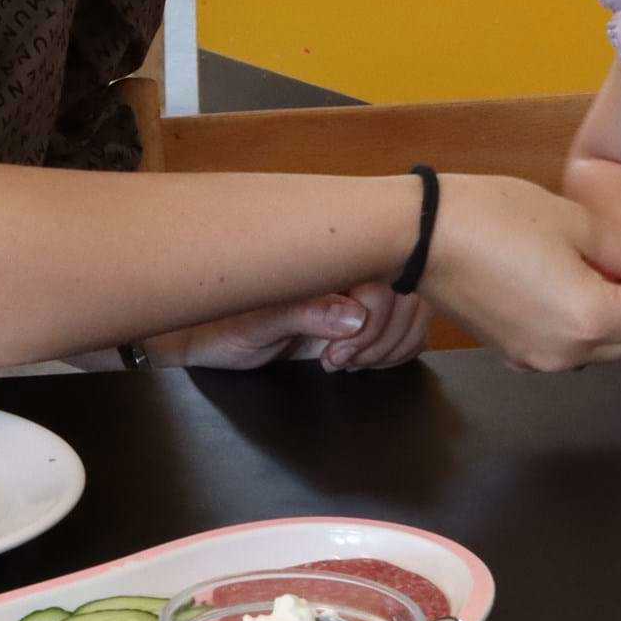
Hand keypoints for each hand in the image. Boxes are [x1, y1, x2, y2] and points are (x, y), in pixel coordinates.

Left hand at [146, 284, 427, 371]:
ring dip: (393, 343)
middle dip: (382, 337)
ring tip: (350, 363)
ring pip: (413, 306)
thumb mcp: (257, 324)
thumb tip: (355, 314)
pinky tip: (368, 361)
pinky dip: (399, 345)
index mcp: (325, 258)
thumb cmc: (223, 326)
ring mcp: (356, 288)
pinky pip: (405, 320)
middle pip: (407, 292)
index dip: (371, 323)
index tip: (335, 355)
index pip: (384, 278)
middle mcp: (346, 266)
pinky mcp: (360, 313)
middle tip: (338, 362)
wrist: (207, 338)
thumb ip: (307, 314)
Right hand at [421, 175, 620, 370]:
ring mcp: (538, 358)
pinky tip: (582, 281)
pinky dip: (591, 321)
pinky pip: (572, 346)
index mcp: (590, 319)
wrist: (417, 235)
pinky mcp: (514, 352)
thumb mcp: (572, 222)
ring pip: (606, 346)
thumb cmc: (492, 217)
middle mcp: (568, 354)